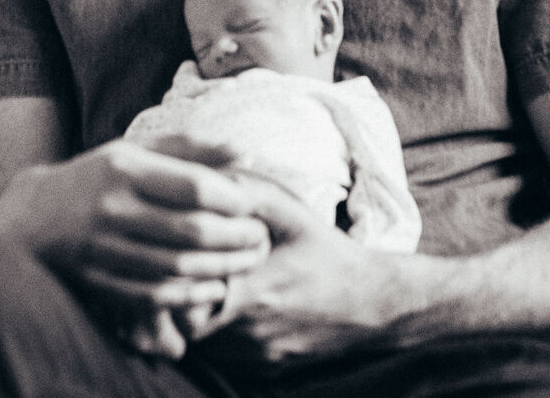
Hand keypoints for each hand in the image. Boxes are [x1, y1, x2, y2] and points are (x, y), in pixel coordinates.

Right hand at [0, 137, 268, 317]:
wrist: (30, 217)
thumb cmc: (96, 177)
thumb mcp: (134, 151)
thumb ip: (188, 148)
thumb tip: (244, 149)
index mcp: (123, 168)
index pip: (194, 186)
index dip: (233, 198)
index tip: (253, 204)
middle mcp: (111, 208)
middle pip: (191, 230)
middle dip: (237, 237)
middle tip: (261, 237)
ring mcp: (103, 249)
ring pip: (178, 266)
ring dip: (223, 268)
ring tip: (247, 261)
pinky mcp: (99, 281)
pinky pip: (155, 296)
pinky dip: (191, 295)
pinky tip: (213, 287)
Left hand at [197, 184, 400, 367]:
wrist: (373, 304)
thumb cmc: (328, 253)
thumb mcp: (293, 214)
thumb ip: (250, 193)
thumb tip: (211, 178)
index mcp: (252, 291)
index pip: (184, 300)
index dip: (175, 283)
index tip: (178, 262)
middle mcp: (251, 332)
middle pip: (189, 328)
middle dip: (182, 305)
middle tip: (187, 278)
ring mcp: (258, 357)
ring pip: (206, 346)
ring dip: (201, 322)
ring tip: (212, 292)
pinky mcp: (266, 371)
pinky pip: (228, 360)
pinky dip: (223, 340)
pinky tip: (235, 313)